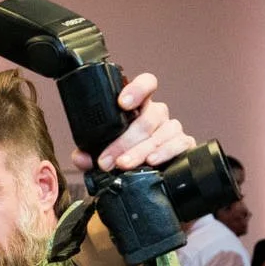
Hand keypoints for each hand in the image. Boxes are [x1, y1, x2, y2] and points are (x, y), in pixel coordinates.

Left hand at [70, 72, 194, 174]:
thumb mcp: (101, 156)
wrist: (142, 180)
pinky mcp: (184, 145)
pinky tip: (152, 161)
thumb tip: (80, 157)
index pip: (145, 85)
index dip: (136, 90)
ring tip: (125, 164)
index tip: (121, 104)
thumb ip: (89, 154)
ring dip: (140, 150)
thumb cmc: (122, 159)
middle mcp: (157, 115)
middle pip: (148, 118)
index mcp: (138, 108)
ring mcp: (172, 129)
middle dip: (124, 141)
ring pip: (162, 133)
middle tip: (108, 160)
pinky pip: (180, 144)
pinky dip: (165, 153)